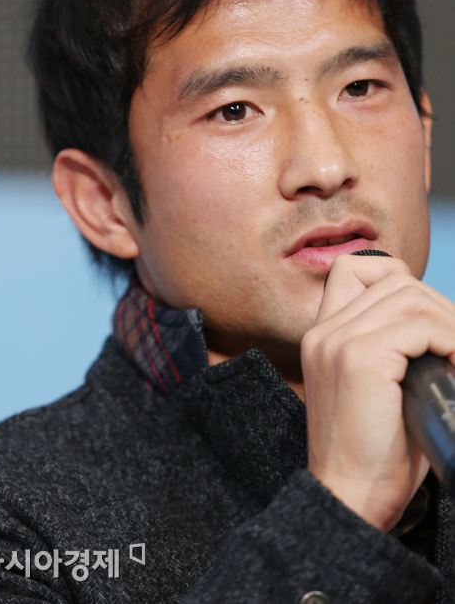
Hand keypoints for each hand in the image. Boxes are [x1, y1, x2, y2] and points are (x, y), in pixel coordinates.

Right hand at [301, 254, 454, 531]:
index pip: (353, 269)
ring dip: (449, 325)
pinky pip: (420, 327)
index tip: (425, 321)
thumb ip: (391, 346)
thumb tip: (440, 324)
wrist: (350, 495)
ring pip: (412, 297)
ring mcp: (339, 342)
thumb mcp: (375, 386)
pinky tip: (454, 367)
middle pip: (395, 280)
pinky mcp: (359, 359)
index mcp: (321, 335)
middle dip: (439, 308)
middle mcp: (324, 331)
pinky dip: (450, 343)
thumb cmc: (372, 450)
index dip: (397, 280)